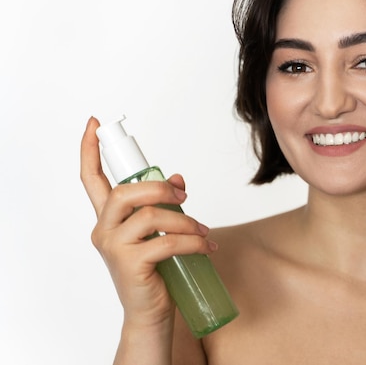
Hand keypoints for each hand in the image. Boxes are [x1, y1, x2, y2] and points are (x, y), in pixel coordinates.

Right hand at [80, 117, 215, 329]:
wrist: (150, 312)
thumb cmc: (154, 271)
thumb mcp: (159, 232)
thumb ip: (164, 205)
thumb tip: (178, 179)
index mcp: (108, 218)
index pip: (91, 179)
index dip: (90, 150)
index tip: (93, 123)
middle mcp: (103, 229)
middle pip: (125, 192)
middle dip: (159, 189)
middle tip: (184, 196)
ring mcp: (114, 247)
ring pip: (150, 216)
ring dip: (185, 220)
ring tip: (202, 231)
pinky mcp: (130, 264)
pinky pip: (167, 242)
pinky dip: (193, 241)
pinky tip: (205, 246)